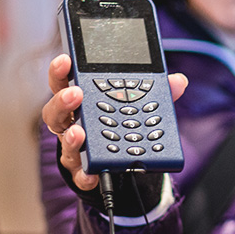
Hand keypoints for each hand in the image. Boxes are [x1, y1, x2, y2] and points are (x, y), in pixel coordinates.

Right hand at [42, 54, 188, 190]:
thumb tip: (179, 81)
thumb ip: (156, 91)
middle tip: (76, 93)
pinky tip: (92, 173)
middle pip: (55, 111)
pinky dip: (86, 174)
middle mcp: (72, 123)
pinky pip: (81, 174)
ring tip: (80, 132)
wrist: (121, 161)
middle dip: (63, 101)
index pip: (64, 82)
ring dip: (71, 137)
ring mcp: (75, 148)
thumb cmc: (121, 123)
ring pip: (65, 141)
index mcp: (82, 101)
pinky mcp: (84, 171)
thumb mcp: (139, 104)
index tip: (65, 59)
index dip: (60, 70)